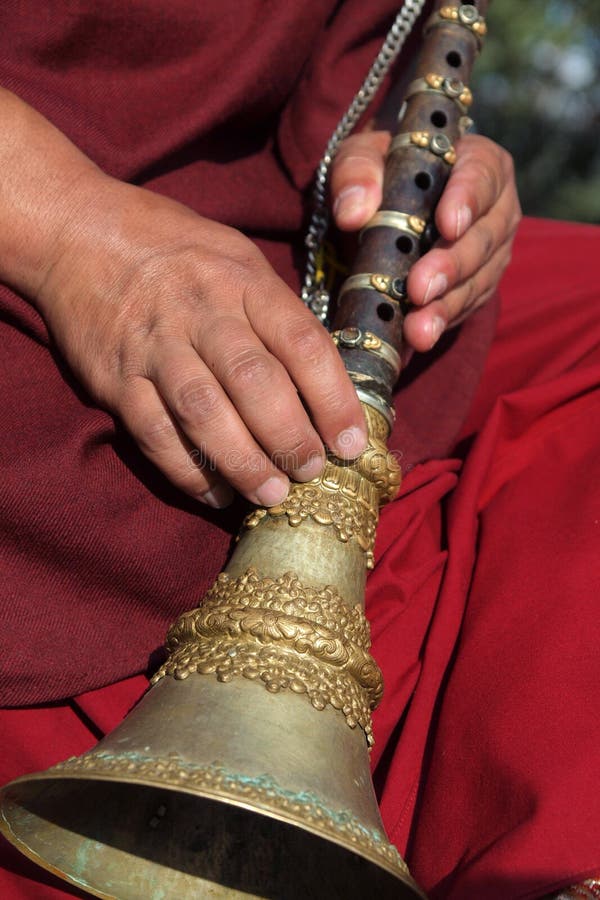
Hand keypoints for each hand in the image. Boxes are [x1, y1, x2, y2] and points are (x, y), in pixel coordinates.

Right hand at [35, 173, 367, 507]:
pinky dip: (187, 470)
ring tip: (271, 494)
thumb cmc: (175, 249)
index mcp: (243, 281)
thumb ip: (277, 311)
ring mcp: (155, 346)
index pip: (302, 343)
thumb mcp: (237, 257)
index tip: (351, 442)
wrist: (79, 231)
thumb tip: (325, 380)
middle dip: (290, 438)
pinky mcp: (115, 377)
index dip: (334, 399)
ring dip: (243, 462)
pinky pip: (154, 432)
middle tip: (310, 472)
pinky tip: (216, 493)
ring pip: (204, 412)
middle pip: (255, 383)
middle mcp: (201, 312)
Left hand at [331, 130, 520, 351]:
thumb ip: (356, 172)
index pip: (482, 175)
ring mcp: (491, 253)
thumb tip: (352, 212)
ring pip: (477, 281)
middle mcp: (496, 209)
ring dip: (445, 307)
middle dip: (450, 267)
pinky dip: (439, 323)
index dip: (468, 200)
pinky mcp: (478, 287)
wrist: (382, 208)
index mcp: (478, 162)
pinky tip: (416, 338)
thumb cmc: (379, 173)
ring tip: (417, 330)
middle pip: (482, 239)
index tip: (448, 225)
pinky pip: (465, 308)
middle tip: (420, 289)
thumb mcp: (361, 157)